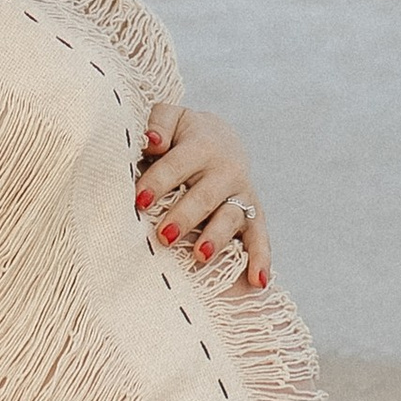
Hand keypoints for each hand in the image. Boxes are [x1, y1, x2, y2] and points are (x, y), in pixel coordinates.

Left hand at [135, 104, 272, 289]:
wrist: (220, 139)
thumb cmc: (182, 135)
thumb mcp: (171, 118)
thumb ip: (158, 124)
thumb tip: (153, 141)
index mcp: (202, 144)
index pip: (177, 164)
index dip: (158, 181)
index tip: (139, 200)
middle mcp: (226, 170)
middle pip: (204, 195)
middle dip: (185, 215)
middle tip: (165, 235)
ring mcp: (241, 194)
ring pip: (231, 217)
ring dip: (217, 237)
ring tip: (200, 256)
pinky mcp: (254, 214)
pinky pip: (260, 237)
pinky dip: (261, 259)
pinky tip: (257, 282)